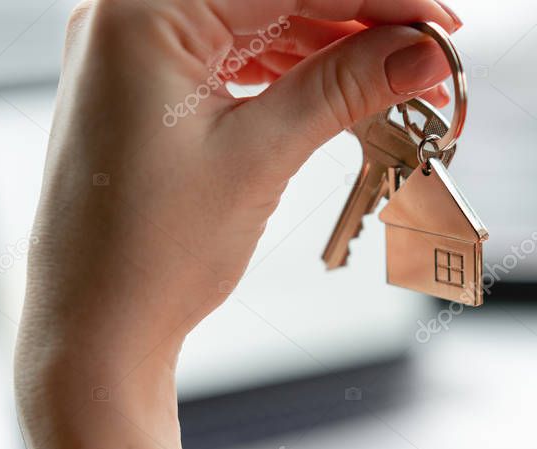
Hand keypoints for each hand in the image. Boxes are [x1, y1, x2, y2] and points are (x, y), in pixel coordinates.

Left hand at [12, 2, 460, 448]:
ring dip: (333, 50)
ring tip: (400, 82)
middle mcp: (130, 17)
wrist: (96, 329)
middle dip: (360, 22)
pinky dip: (294, 73)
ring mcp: (138, 54)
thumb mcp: (260, 157)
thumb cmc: (151, 253)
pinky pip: (237, 60)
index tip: (440, 21)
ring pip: (260, 26)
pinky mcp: (151, 90)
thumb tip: (420, 53)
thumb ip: (344, 89)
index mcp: (140, 12)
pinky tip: (346, 87)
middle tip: (430, 57)